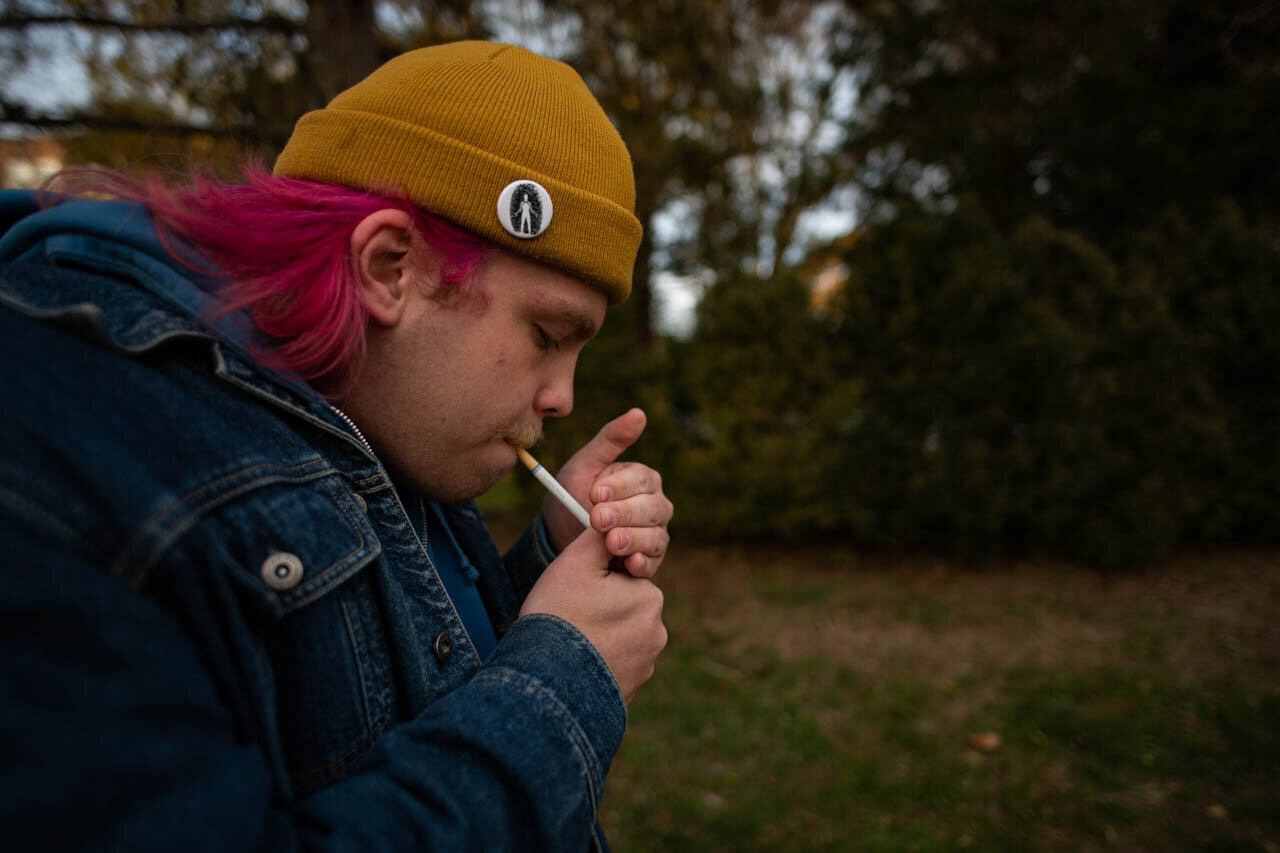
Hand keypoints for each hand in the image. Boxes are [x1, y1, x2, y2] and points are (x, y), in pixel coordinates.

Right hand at [519, 527, 666, 702]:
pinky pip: (614, 666)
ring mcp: (646, 665)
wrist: (547, 682)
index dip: (595, 581)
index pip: (624, 577)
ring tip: (569, 643)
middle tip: (569, 616)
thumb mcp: (575, 562)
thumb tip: (611, 521)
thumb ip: (600, 536)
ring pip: (619, 638)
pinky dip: (598, 664)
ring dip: (599, 638)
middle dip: (600, 609)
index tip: (574, 592)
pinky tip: (575, 667)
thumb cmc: (559, 614)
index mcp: (649, 597)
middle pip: (623, 608)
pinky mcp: (632, 689)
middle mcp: (657, 632)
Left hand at [542, 408, 673, 577]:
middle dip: (623, 514)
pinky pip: (652, 563)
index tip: (595, 493)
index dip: (619, 487)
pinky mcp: (649, 561)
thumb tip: (640, 413)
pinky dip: (641, 564)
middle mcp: (656, 506)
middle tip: (597, 519)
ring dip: (631, 539)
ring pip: (654, 536)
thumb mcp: (586, 464)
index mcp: (643, 479)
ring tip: (610, 542)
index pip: (641, 480)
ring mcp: (655, 534)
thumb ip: (611, 440)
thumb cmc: (574, 493)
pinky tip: (628, 564)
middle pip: (651, 509)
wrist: (559, 534)